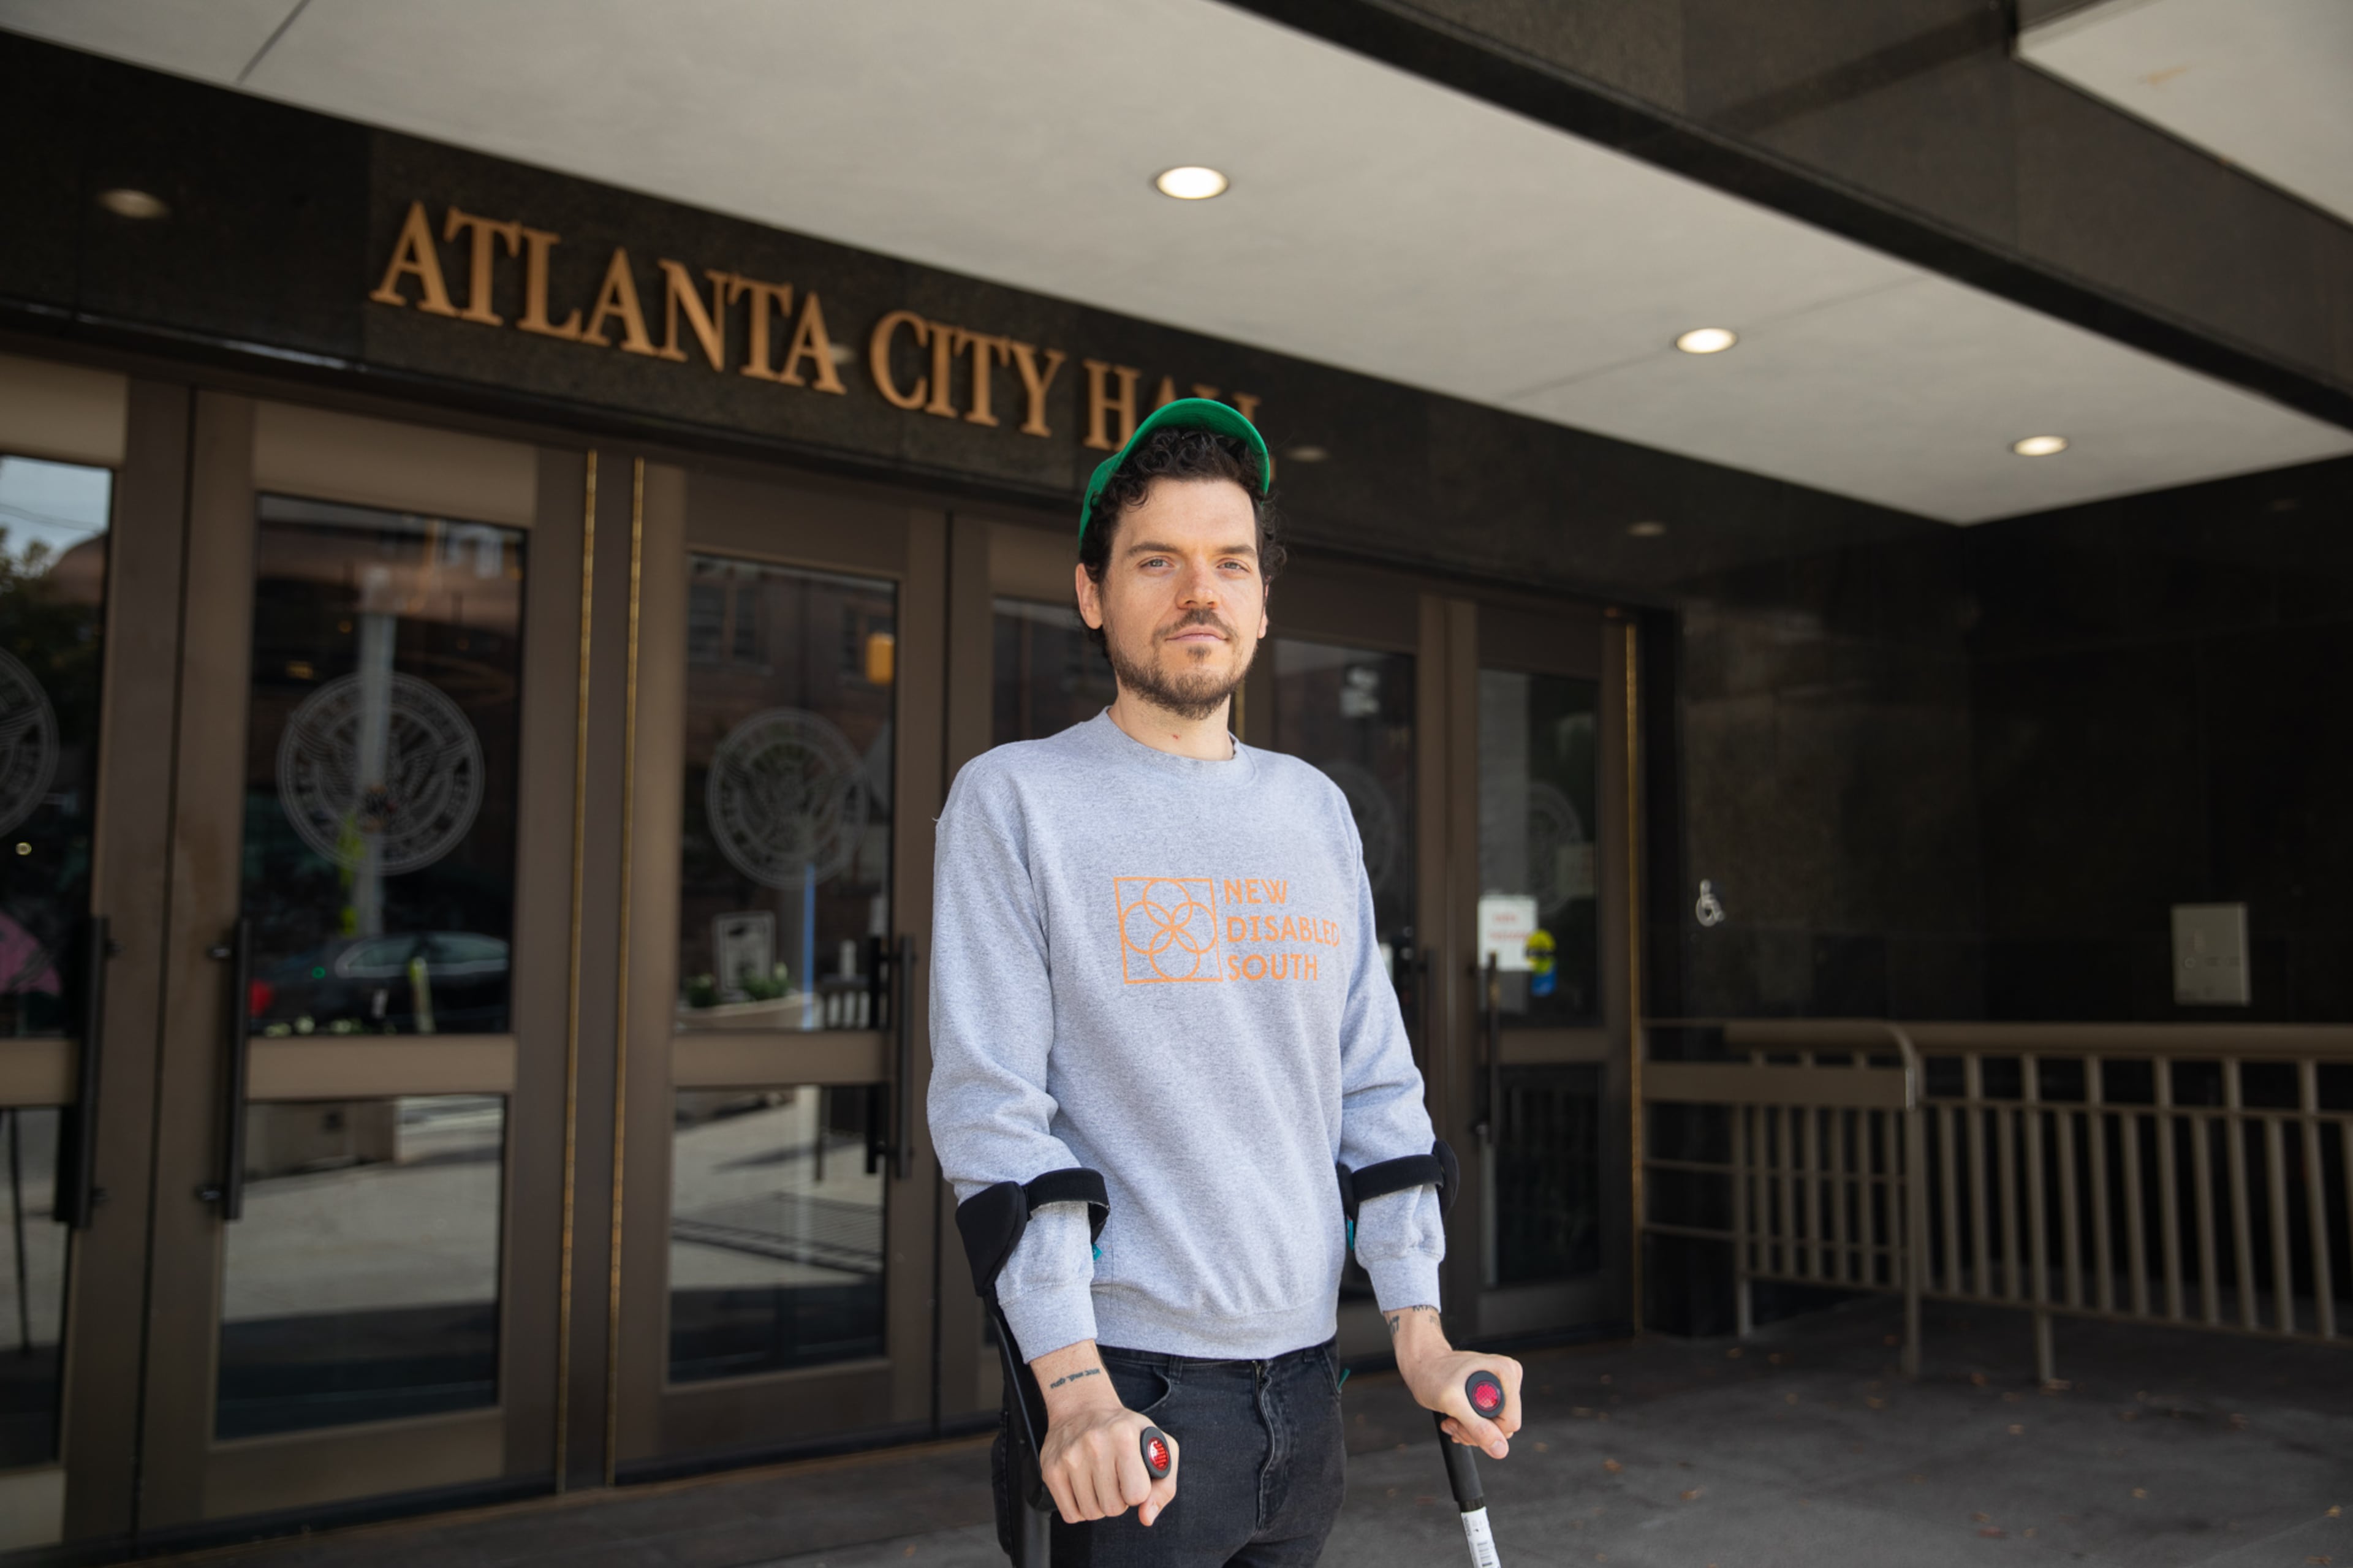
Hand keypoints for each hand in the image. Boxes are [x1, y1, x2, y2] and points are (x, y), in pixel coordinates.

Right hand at [1031, 1341, 1180, 1526]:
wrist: (1082, 1408)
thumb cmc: (1126, 1431)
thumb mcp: (1158, 1447)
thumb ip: (1164, 1487)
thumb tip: (1146, 1517)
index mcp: (1124, 1435)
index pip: (1137, 1494)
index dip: (1138, 1491)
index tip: (1133, 1476)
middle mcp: (1094, 1443)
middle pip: (1113, 1508)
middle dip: (1118, 1499)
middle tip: (1115, 1478)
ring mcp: (1069, 1456)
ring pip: (1091, 1513)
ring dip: (1099, 1504)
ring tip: (1099, 1480)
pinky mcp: (1050, 1469)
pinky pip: (1070, 1514)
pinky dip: (1080, 1508)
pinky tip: (1084, 1486)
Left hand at [1385, 1304, 1523, 1458]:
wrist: (1422, 1364)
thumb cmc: (1432, 1374)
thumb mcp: (1452, 1402)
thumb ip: (1477, 1426)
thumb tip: (1501, 1450)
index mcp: (1506, 1373)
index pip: (1510, 1423)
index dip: (1485, 1431)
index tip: (1459, 1420)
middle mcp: (1508, 1379)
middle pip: (1502, 1428)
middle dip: (1474, 1431)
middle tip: (1452, 1420)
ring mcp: (1502, 1387)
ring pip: (1495, 1430)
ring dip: (1469, 1431)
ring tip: (1451, 1419)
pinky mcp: (1493, 1395)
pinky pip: (1489, 1425)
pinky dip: (1469, 1427)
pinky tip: (1454, 1418)